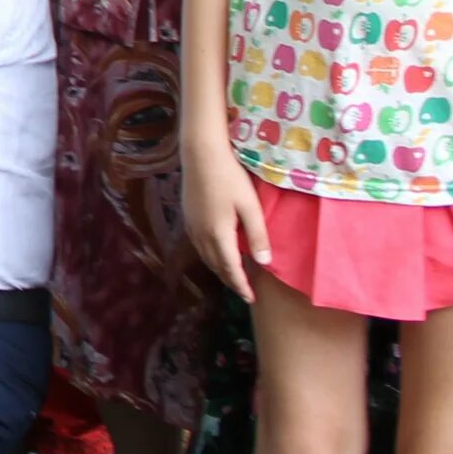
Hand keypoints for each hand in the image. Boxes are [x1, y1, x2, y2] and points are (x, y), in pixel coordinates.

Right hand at [181, 136, 268, 302]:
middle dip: (230, 280)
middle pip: (216, 266)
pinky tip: (217, 252)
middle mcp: (201, 235)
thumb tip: (264, 263)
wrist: (200, 154)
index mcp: (218, 235)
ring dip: (219, 269)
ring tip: (233, 276)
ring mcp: (192, 225)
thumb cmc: (229, 177)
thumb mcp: (250, 206)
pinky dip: (210, 256)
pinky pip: (199, 246)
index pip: (231, 269)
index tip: (252, 299)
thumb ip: (257, 235)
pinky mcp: (188, 216)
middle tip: (245, 292)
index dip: (241, 286)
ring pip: (205, 257)